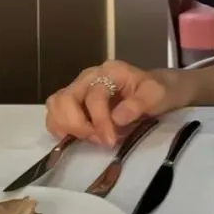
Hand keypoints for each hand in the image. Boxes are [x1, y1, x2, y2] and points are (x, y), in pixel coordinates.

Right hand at [44, 61, 187, 146]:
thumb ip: (138, 104)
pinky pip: (55, 114)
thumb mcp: (157, 95)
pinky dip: (61, 128)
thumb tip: (116, 118)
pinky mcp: (74, 101)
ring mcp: (79, 87)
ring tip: (90, 138)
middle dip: (78, 125)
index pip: (94, 96)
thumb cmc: (157, 91)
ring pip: (56, 105)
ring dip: (67, 127)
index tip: (110, 141)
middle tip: (98, 140)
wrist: (158, 90)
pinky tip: (80, 137)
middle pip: (65, 98)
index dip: (100, 121)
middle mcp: (89, 76)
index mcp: (110, 71)